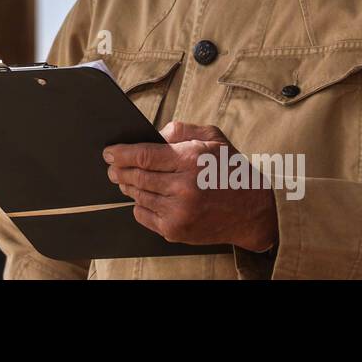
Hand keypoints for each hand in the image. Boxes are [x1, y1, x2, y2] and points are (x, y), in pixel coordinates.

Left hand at [103, 121, 277, 252]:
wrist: (253, 212)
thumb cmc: (231, 170)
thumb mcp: (212, 138)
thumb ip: (180, 131)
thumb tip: (151, 135)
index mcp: (191, 160)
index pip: (143, 156)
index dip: (120, 153)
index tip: (108, 153)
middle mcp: (183, 187)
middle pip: (136, 177)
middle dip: (119, 171)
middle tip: (112, 167)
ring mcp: (179, 212)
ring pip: (138, 196)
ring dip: (129, 187)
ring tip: (127, 180)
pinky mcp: (176, 230)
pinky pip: (143, 215)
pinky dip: (140, 205)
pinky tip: (145, 198)